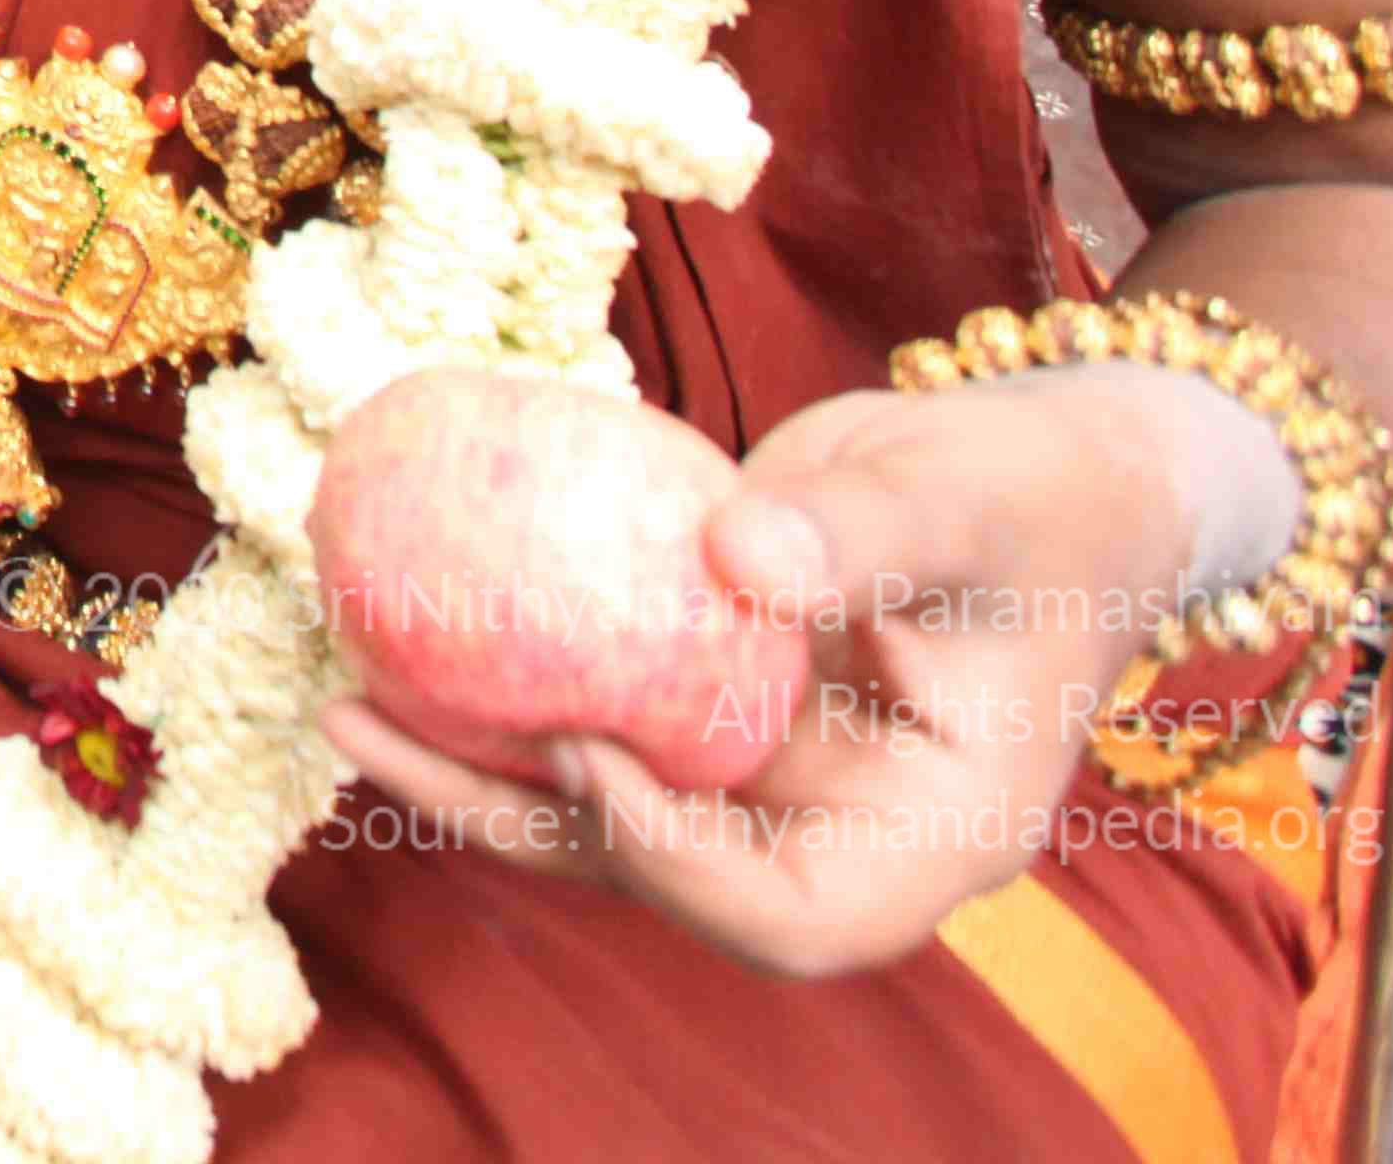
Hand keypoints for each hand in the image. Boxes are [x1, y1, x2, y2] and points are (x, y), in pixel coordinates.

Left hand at [324, 376, 1195, 976]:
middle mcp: (842, 832)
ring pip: (608, 811)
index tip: (588, 750)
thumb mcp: (969, 500)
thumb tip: (738, 556)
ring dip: (476, 765)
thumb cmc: (1038, 495)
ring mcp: (776, 781)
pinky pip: (604, 718)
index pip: (799, 916)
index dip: (680, 867)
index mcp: (937, 834)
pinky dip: (509, 690)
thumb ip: (868, 533)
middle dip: (516, 820)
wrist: (1046, 475)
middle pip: (667, 880)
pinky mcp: (719, 713)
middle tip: (373, 729)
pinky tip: (404, 636)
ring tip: (346, 701)